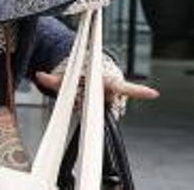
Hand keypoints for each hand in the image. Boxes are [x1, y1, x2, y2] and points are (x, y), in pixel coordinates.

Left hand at [34, 70, 159, 117]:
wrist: (93, 76)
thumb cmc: (83, 75)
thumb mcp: (66, 77)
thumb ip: (52, 78)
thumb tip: (39, 75)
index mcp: (110, 82)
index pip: (125, 86)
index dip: (138, 91)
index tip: (153, 94)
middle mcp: (117, 93)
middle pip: (106, 105)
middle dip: (93, 105)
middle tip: (84, 98)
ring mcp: (117, 102)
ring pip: (102, 113)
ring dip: (90, 110)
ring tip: (84, 99)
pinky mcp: (115, 110)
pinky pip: (103, 118)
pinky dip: (94, 117)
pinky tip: (89, 109)